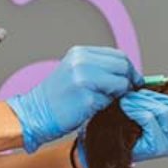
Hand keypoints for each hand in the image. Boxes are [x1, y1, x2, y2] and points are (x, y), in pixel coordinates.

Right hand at [7, 47, 141, 152]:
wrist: (35, 114)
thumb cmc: (57, 97)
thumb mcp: (75, 71)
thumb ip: (98, 67)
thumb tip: (127, 72)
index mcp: (80, 53)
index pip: (118, 55)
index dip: (129, 68)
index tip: (133, 79)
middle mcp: (82, 62)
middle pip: (123, 66)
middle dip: (129, 80)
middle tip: (129, 91)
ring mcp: (84, 79)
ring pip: (121, 83)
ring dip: (120, 94)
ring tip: (107, 100)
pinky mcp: (87, 98)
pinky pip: (111, 101)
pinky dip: (108, 105)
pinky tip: (95, 108)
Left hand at [73, 90, 167, 166]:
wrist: (107, 145)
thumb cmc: (128, 124)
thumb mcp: (151, 106)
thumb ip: (166, 98)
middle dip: (157, 96)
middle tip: (139, 97)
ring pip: (166, 110)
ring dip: (143, 101)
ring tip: (129, 103)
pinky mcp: (159, 148)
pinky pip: (151, 117)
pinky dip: (136, 109)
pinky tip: (127, 110)